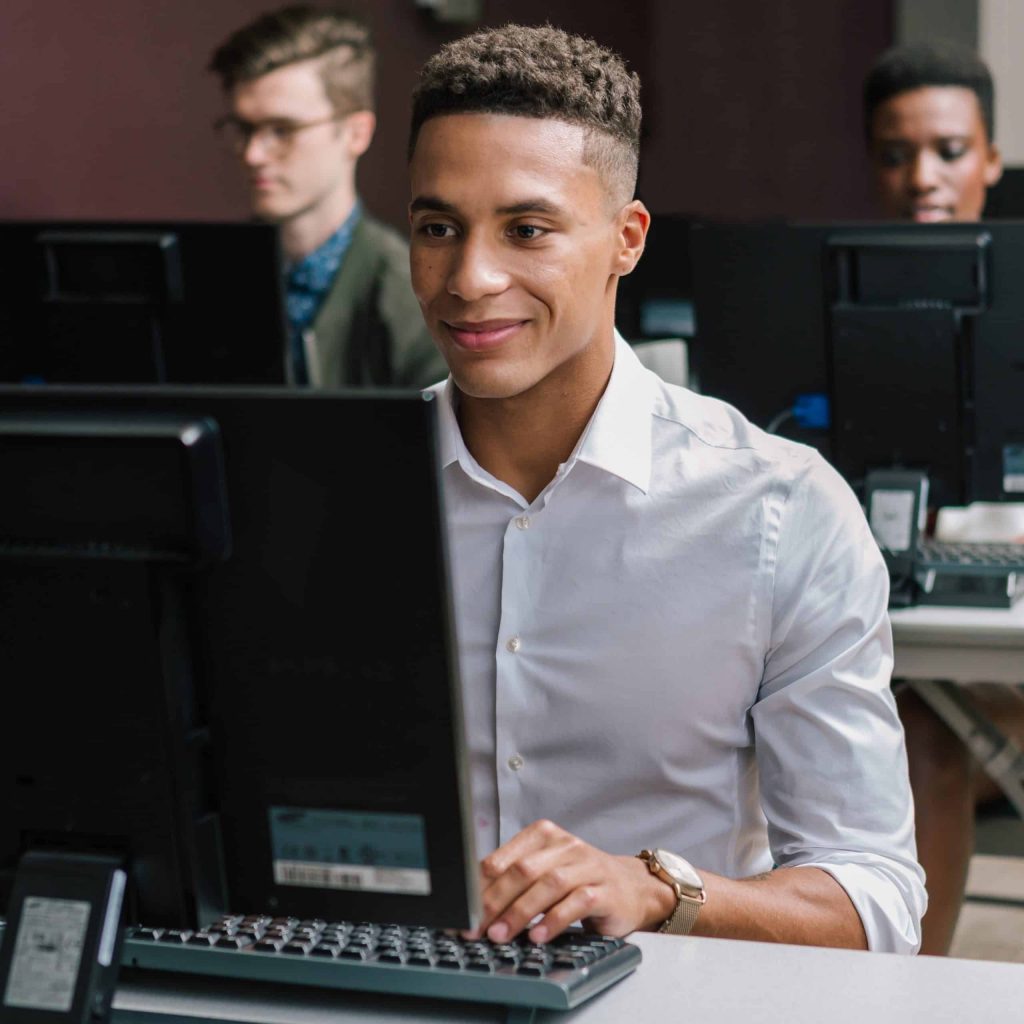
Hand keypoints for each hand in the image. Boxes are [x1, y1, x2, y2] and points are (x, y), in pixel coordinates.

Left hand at [465, 819, 674, 943]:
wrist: (631, 888)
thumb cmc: (578, 882)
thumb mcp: (543, 874)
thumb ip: (513, 882)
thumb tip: (471, 906)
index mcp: (543, 835)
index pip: (502, 859)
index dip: (479, 888)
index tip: (463, 914)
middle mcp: (565, 845)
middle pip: (522, 871)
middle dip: (494, 903)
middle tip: (477, 929)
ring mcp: (587, 864)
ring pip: (548, 884)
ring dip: (520, 912)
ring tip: (502, 936)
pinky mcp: (606, 889)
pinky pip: (577, 902)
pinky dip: (554, 920)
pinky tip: (538, 936)